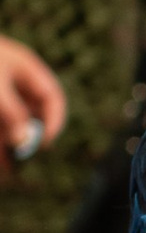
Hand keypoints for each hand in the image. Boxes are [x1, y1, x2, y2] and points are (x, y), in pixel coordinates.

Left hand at [0, 40, 64, 159]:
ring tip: (4, 163)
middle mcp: (14, 80)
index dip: (53, 121)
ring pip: (10, 122)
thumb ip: (12, 112)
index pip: (51, 97)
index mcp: (25, 68)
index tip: (44, 143)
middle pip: (31, 114)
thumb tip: (22, 140)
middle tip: (21, 157)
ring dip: (8, 140)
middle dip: (27, 137)